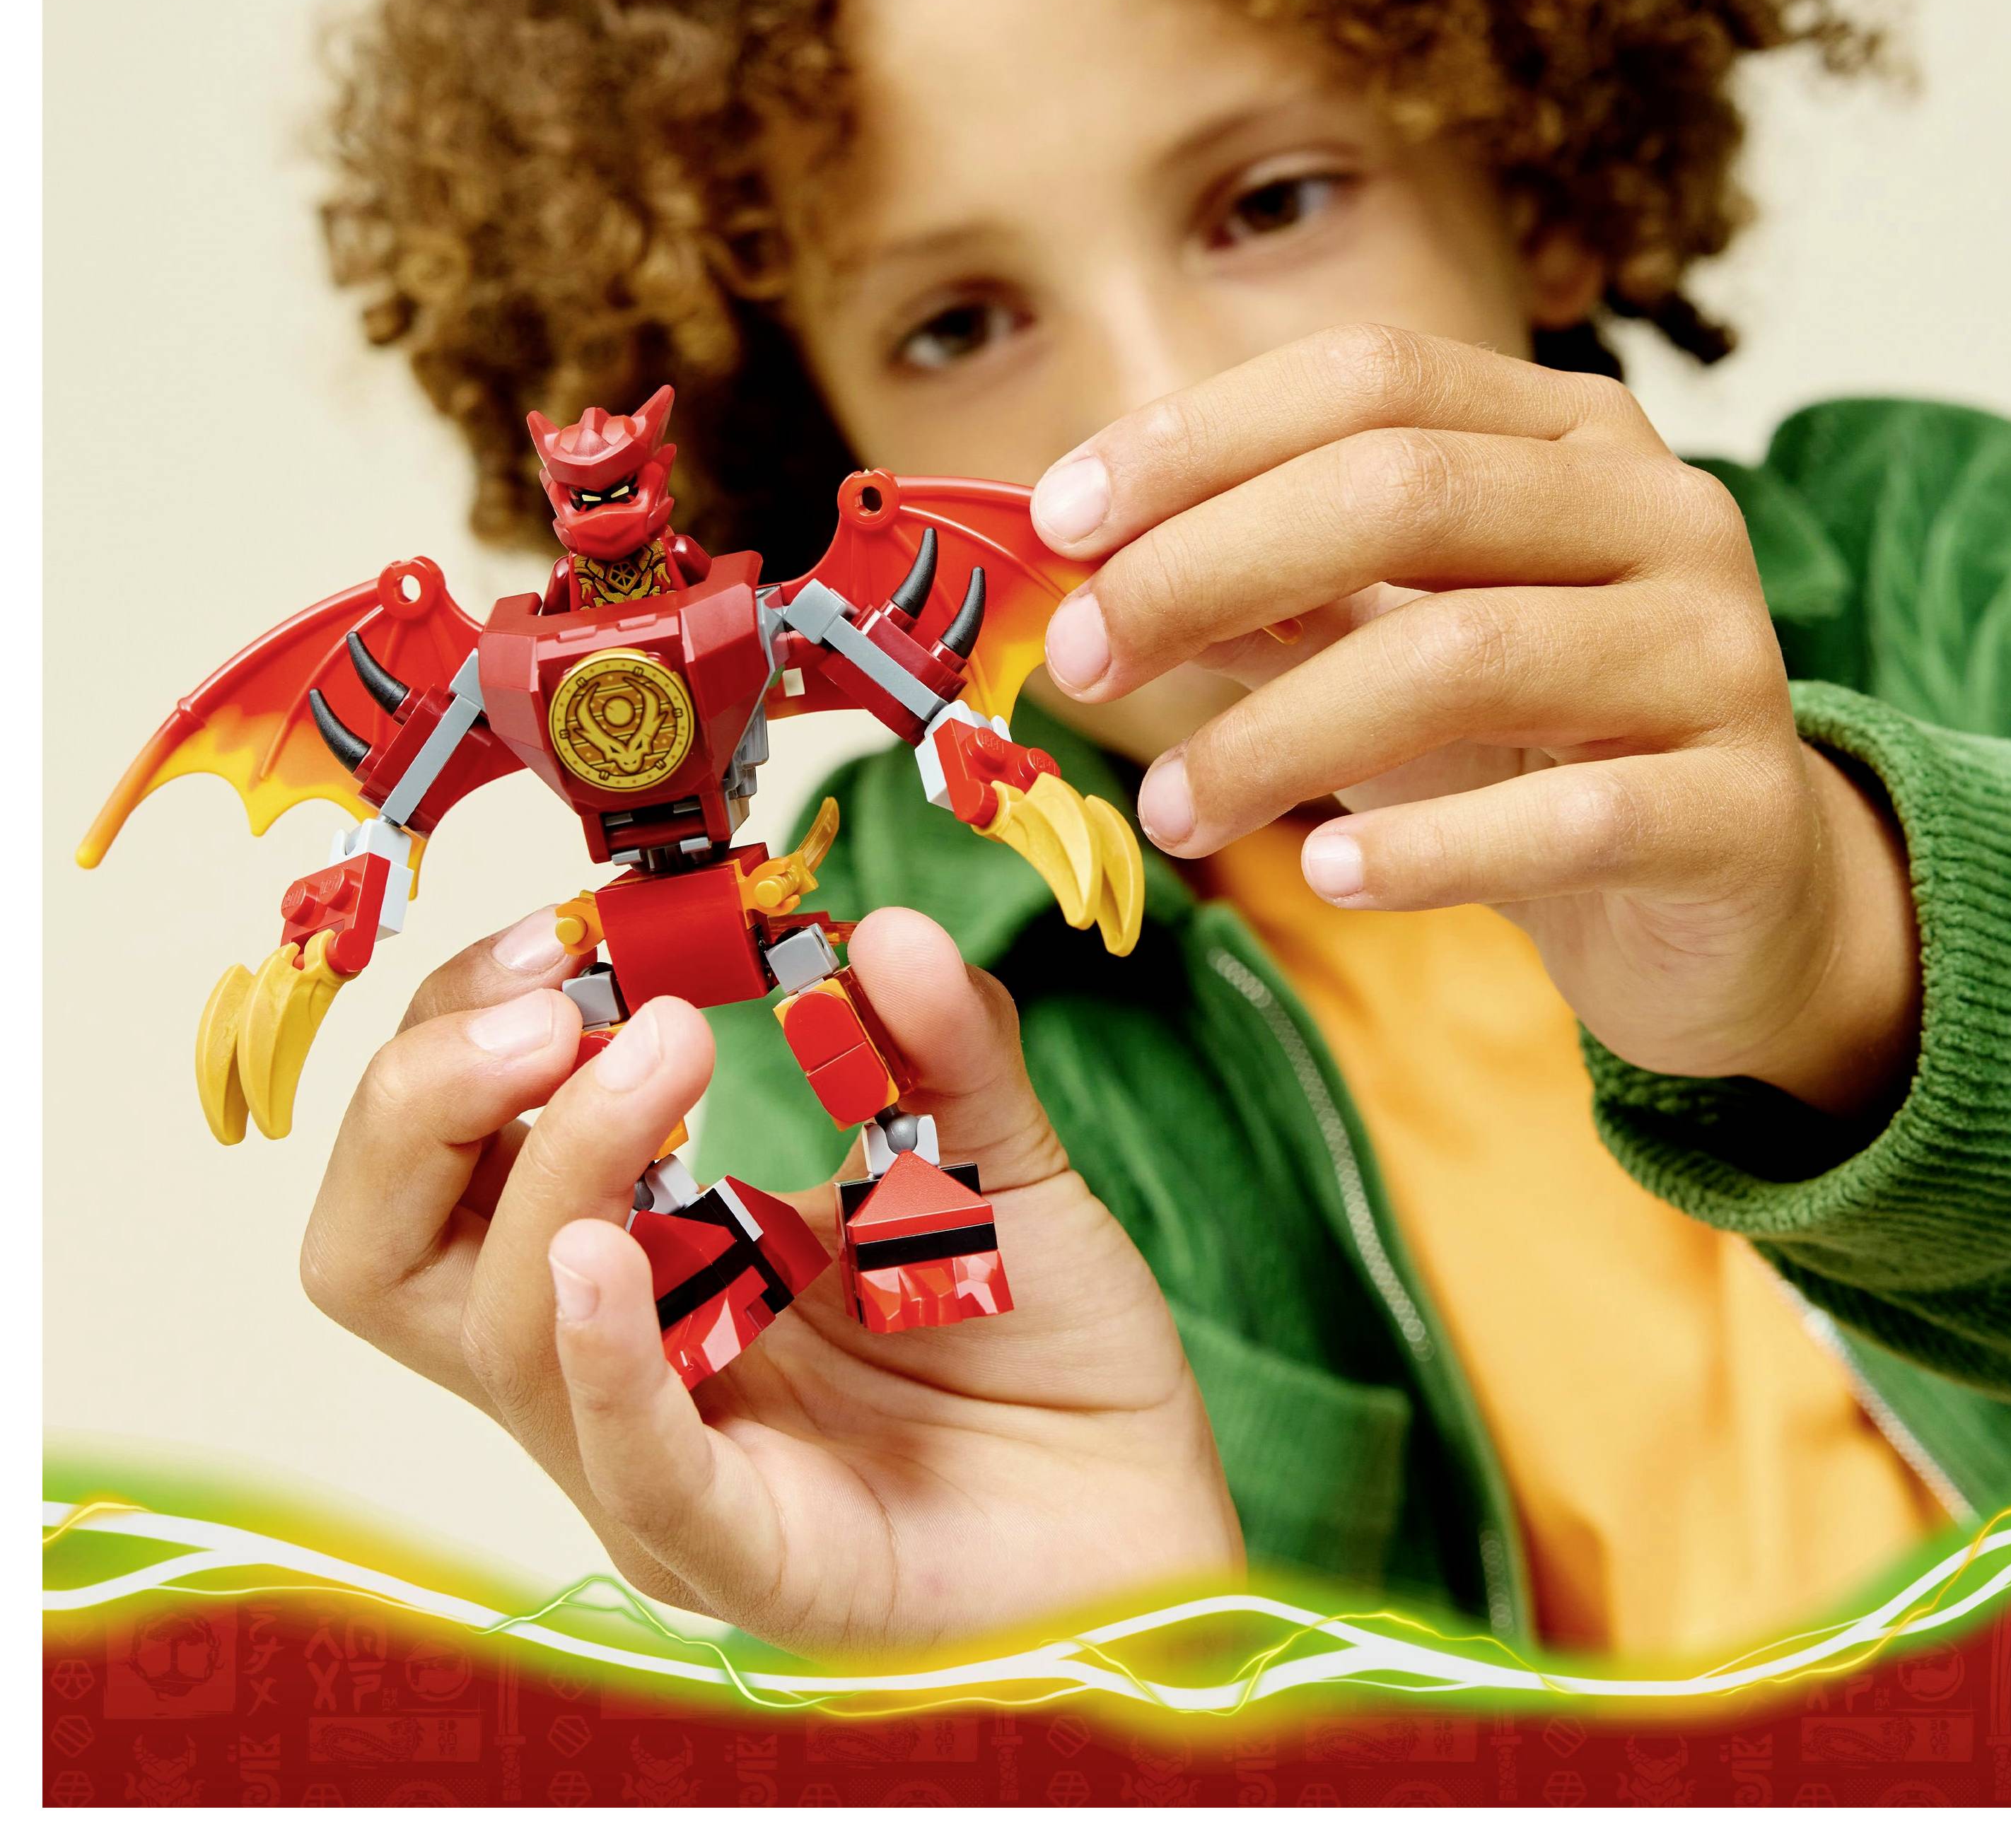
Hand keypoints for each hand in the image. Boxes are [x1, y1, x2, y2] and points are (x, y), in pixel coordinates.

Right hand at [298, 905, 1239, 1655]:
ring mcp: (664, 1472)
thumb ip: (943, 1043)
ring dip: (559, 1168)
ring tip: (663, 1048)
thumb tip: (884, 925)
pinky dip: (604, 1360)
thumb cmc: (1046, 1347)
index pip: (451, 1151)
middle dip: (431, 1100)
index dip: (466, 1032)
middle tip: (549, 1001)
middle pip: (388, 1249)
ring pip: (500, 1337)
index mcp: (639, 1259)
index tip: (564, 933)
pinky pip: (636, 1468)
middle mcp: (613, 1367)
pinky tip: (604, 1256)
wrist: (1148, 1516)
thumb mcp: (993, 1157)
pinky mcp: (751, 1557)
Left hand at [1028, 324, 1919, 1119]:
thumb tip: (1088, 567)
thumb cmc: (1536, 750)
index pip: (1366, 377)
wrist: (1736, 896)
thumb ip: (1268, 596)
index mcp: (1568, 437)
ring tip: (1171, 814)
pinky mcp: (1742, 807)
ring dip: (1278, 737)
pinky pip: (1567, 817)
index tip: (1057, 522)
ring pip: (1465, 653)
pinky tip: (1328, 878)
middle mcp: (1661, 510)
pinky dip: (1427, 848)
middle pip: (1403, 488)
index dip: (1197, 437)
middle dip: (1206, 569)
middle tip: (1084, 665)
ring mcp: (1716, 653)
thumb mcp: (1391, 646)